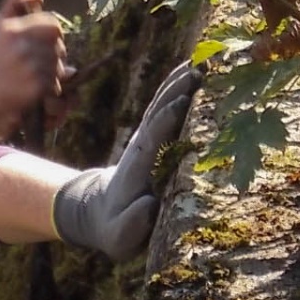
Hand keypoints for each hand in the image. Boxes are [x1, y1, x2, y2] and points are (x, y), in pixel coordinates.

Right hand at [0, 0, 67, 92]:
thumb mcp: (1, 27)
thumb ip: (14, 4)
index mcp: (15, 30)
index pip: (53, 26)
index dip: (55, 34)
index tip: (49, 42)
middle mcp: (22, 47)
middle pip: (58, 47)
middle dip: (55, 54)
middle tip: (43, 62)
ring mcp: (29, 68)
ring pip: (58, 66)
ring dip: (52, 72)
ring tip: (36, 75)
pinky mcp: (35, 87)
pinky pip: (55, 83)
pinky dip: (50, 87)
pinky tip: (35, 88)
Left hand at [51, 61, 200, 260]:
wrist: (96, 212)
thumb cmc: (113, 228)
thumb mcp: (118, 237)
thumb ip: (131, 224)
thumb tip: (149, 203)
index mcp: (136, 167)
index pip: (151, 138)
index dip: (165, 120)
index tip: (183, 101)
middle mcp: (140, 146)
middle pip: (158, 112)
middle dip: (176, 91)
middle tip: (200, 69)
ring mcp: (146, 138)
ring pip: (162, 105)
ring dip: (180, 84)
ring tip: (203, 62)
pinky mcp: (153, 138)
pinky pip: (166, 110)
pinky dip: (178, 90)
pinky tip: (194, 74)